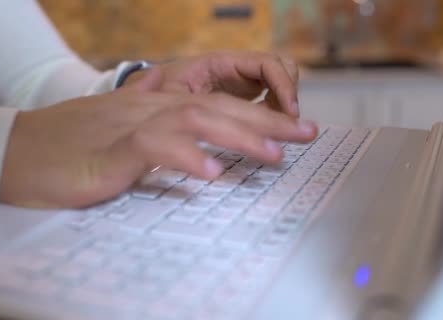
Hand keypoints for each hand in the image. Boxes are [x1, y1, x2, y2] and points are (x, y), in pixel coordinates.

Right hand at [0, 69, 316, 207]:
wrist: (11, 153)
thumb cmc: (64, 154)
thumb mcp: (119, 146)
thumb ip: (159, 148)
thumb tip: (201, 160)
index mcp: (151, 109)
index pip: (213, 106)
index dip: (256, 117)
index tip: (290, 134)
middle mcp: (145, 110)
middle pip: (214, 107)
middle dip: (264, 122)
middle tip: (305, 136)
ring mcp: (126, 128)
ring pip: (191, 119)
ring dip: (236, 136)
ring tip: (273, 156)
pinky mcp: (106, 153)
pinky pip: (150, 148)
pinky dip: (182, 156)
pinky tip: (209, 173)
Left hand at [125, 50, 300, 115]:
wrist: (146, 99)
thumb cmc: (154, 95)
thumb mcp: (166, 97)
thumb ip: (193, 104)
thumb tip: (219, 113)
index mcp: (219, 63)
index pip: (265, 64)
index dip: (283, 85)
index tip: (289, 112)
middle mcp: (235, 69)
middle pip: (281, 71)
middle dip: (291, 98)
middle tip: (296, 130)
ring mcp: (240, 82)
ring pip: (279, 85)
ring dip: (283, 108)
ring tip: (273, 132)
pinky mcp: (242, 97)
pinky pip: (270, 102)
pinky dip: (274, 116)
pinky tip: (263, 134)